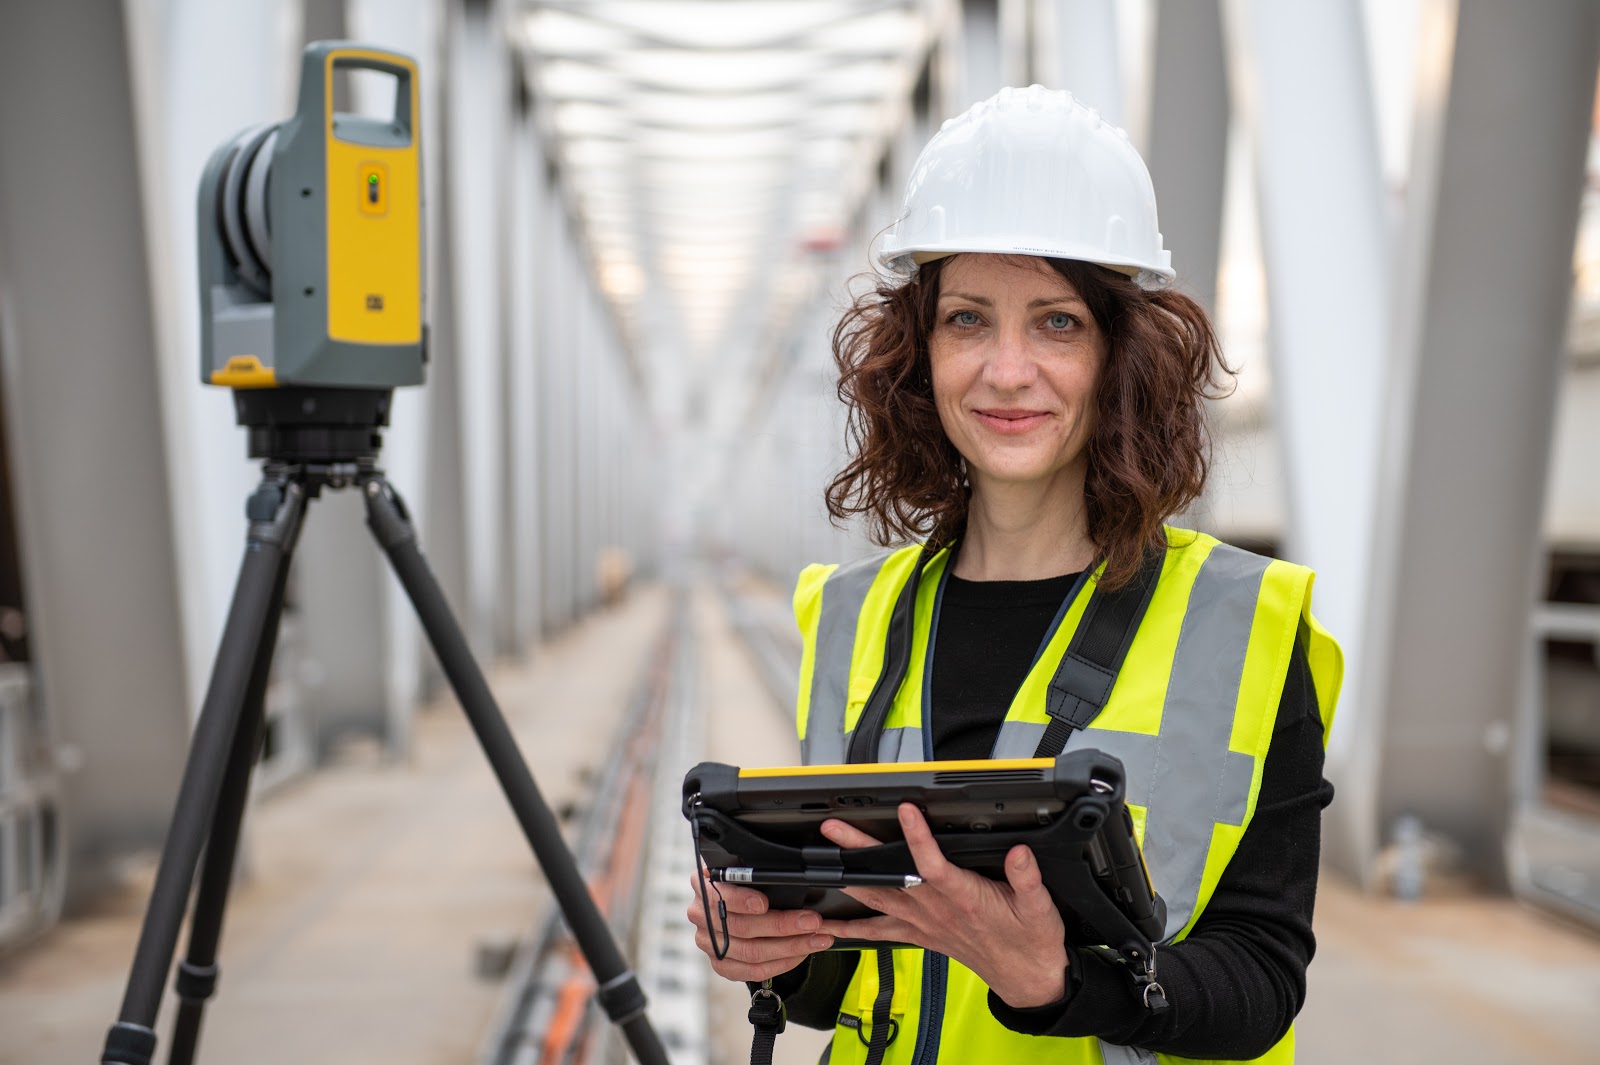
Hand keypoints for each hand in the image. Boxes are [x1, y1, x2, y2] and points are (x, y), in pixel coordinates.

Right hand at [685, 871, 834, 982]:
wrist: (732, 904)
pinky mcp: (720, 964)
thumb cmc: (744, 882)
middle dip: (783, 925)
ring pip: (752, 952)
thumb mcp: (745, 869)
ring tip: (818, 939)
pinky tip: (802, 953)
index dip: (742, 900)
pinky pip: (753, 971)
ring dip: (791, 946)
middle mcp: (700, 914)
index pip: (719, 894)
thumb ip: (759, 873)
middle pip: (742, 927)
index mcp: (704, 884)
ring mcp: (709, 943)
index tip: (764, 903)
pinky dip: (782, 963)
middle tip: (813, 921)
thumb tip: (797, 876)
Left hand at [815, 803, 1068, 1008]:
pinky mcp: (920, 936)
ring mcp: (924, 924)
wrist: (1025, 979)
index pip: (934, 865)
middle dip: (860, 850)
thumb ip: (1027, 878)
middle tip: (835, 828)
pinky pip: (880, 933)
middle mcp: (937, 910)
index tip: (905, 810)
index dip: (917, 838)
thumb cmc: (1030, 941)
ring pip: (878, 899)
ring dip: (849, 878)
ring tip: (823, 859)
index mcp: (965, 898)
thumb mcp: (1040, 907)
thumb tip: (1019, 853)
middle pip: (891, 876)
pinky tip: (829, 925)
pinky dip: (853, 928)